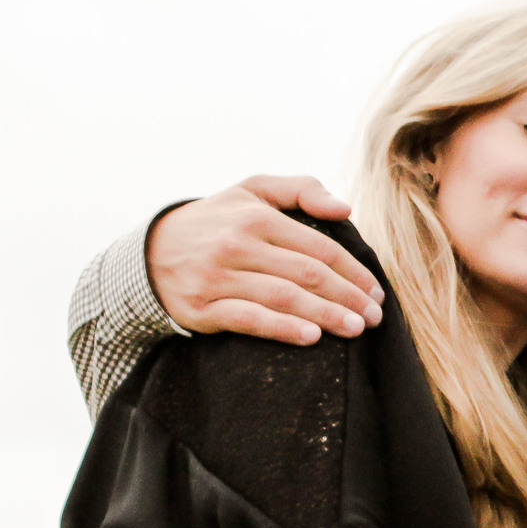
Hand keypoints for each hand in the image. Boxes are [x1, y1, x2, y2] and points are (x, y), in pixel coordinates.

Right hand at [146, 178, 385, 342]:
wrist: (149, 252)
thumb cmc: (217, 220)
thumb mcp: (252, 191)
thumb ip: (301, 190)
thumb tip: (345, 209)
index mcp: (256, 217)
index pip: (319, 247)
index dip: (354, 271)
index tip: (376, 291)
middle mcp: (236, 245)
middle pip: (307, 274)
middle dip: (348, 297)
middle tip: (375, 317)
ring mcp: (217, 278)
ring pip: (283, 298)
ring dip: (326, 315)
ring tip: (356, 328)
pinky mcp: (200, 308)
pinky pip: (248, 319)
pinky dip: (282, 329)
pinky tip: (311, 337)